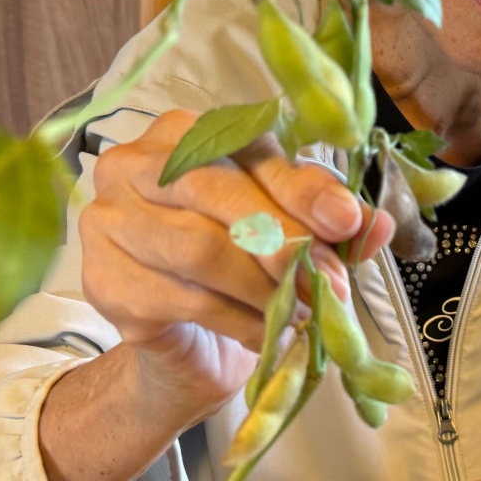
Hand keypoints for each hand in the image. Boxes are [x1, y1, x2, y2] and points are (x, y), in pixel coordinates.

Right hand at [40, 110, 391, 480]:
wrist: (187, 347)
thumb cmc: (240, 272)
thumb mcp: (292, 235)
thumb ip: (328, 224)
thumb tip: (376, 224)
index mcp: (184, 133)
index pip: (247, 148)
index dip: (301, 187)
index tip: (348, 222)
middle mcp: (135, 164)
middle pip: (217, 192)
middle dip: (284, 240)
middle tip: (330, 282)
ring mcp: (110, 221)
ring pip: (200, 249)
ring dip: (263, 288)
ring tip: (303, 312)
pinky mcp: (105, 281)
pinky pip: (184, 299)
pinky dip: (238, 321)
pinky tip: (266, 335)